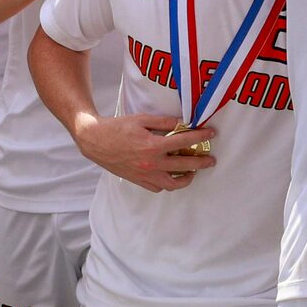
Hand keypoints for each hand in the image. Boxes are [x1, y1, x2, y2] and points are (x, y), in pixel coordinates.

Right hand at [76, 111, 218, 193]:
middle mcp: (151, 164)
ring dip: (186, 178)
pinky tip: (171, 175)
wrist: (95, 141)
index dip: (200, 137)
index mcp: (153, 146)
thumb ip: (164, 122)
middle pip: (185, 165)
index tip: (211, 133)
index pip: (184, 141)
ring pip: (173, 184)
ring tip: (193, 172)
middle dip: (201, 162)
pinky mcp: (138, 180)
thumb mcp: (141, 118)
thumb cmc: (118, 127)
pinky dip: (168, 183)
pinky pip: (158, 187)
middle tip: (211, 159)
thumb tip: (183, 123)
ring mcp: (145, 175)